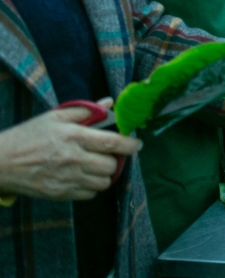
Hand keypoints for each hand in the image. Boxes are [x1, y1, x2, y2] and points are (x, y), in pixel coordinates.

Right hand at [0, 99, 141, 200]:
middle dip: (115, 159)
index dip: (129, 144)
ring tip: (97, 165)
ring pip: (103, 182)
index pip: (111, 142)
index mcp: (73, 137)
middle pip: (111, 165)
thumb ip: (85, 111)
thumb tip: (109, 104)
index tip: (137, 144)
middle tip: (109, 154)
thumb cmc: (28, 136)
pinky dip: (92, 186)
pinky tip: (84, 176)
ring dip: (105, 174)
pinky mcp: (60, 194)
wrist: (1, 163)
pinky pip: (89, 194)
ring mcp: (66, 179)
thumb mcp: (54, 117)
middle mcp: (73, 159)